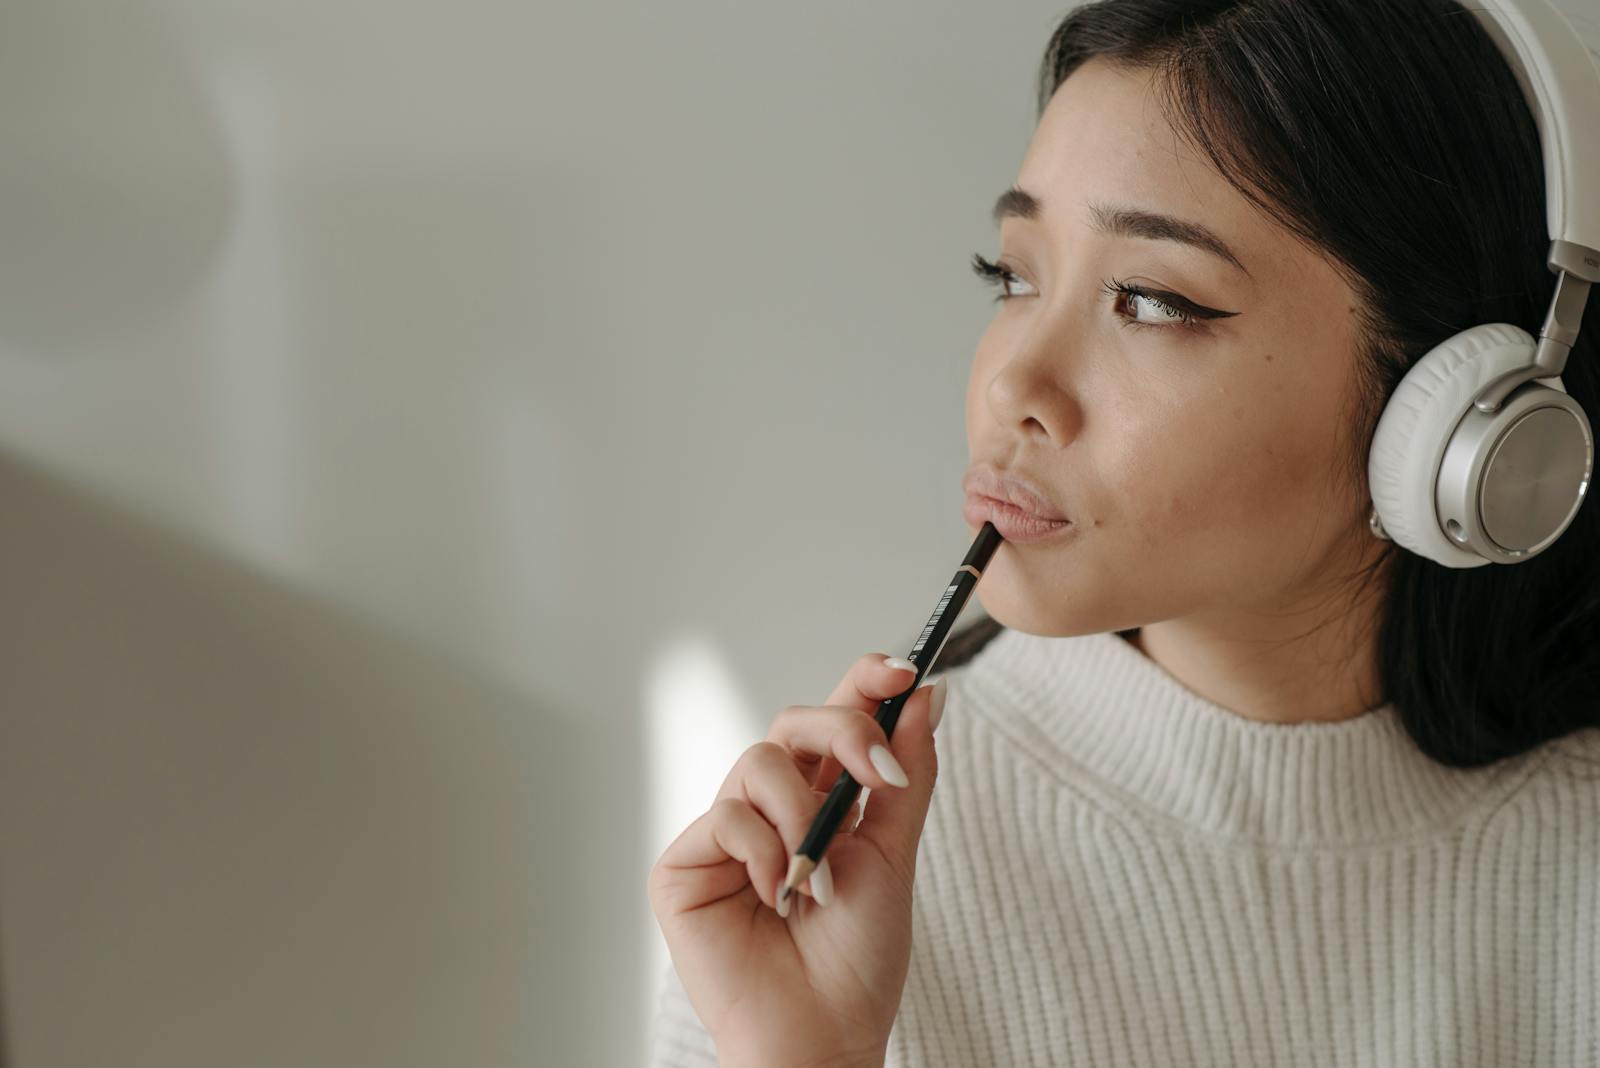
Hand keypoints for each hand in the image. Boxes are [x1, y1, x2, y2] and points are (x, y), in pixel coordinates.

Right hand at [647, 653, 943, 1067]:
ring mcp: (725, 834)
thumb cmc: (856, 961)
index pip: (835, 720)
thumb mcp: (894, 857)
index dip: (862, 682)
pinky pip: (726, 816)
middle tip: (877, 775)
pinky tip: (778, 895)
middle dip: (842, 732)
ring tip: (819, 882)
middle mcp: (769, 808)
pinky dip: (763, 852)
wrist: (823, 1035)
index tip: (902, 671)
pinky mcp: (684, 865)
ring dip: (803, 816)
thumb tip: (929, 694)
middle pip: (794, 722)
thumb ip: (906, 776)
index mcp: (822, 801)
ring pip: (759, 761)